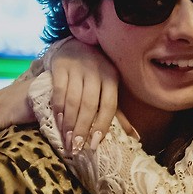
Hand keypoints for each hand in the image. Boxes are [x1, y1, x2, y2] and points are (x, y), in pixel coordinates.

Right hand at [49, 38, 119, 153]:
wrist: (76, 45)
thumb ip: (118, 113)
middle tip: (76, 148)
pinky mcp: (60, 66)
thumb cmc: (96, 74)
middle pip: (89, 105)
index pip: (109, 105)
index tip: (94, 145)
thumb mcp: (110, 89)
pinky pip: (59, 90)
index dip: (102, 126)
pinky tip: (58, 122)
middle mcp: (96, 72)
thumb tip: (134, 138)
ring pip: (73, 100)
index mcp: (112, 78)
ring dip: (69, 123)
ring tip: (66, 140)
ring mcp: (77, 68)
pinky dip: (58, 108)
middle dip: (82, 129)